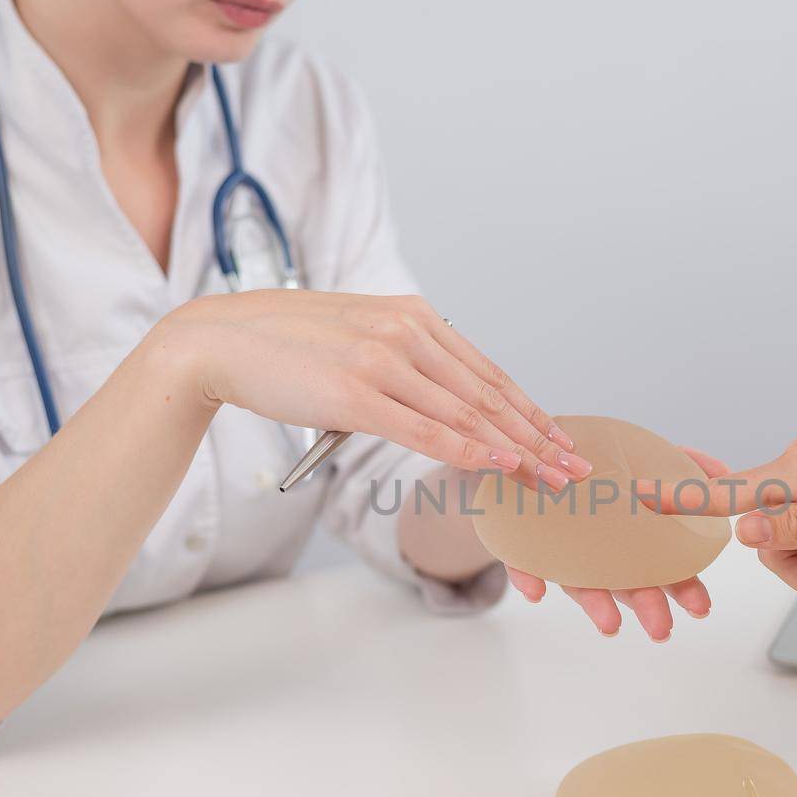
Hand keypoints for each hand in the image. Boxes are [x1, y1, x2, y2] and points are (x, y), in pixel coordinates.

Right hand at [160, 290, 591, 488]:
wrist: (221, 342)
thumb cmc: (287, 351)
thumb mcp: (359, 344)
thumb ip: (403, 363)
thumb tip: (439, 405)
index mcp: (413, 317)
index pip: (486, 372)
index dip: (529, 410)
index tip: (560, 438)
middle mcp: (407, 331)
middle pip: (488, 395)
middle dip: (538, 436)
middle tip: (575, 467)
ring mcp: (383, 360)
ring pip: (467, 415)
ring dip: (516, 451)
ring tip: (550, 479)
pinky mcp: (357, 392)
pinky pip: (426, 429)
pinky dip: (469, 451)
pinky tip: (500, 466)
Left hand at [504, 447, 724, 640]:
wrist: (541, 455)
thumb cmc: (600, 465)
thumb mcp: (648, 456)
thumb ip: (684, 465)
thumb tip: (721, 472)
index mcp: (635, 539)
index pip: (665, 569)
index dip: (684, 588)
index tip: (701, 608)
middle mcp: (602, 553)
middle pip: (627, 585)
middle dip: (647, 607)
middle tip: (661, 629)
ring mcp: (564, 554)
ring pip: (581, 585)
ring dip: (596, 605)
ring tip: (611, 625)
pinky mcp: (524, 546)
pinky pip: (524, 564)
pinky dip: (530, 577)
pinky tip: (537, 592)